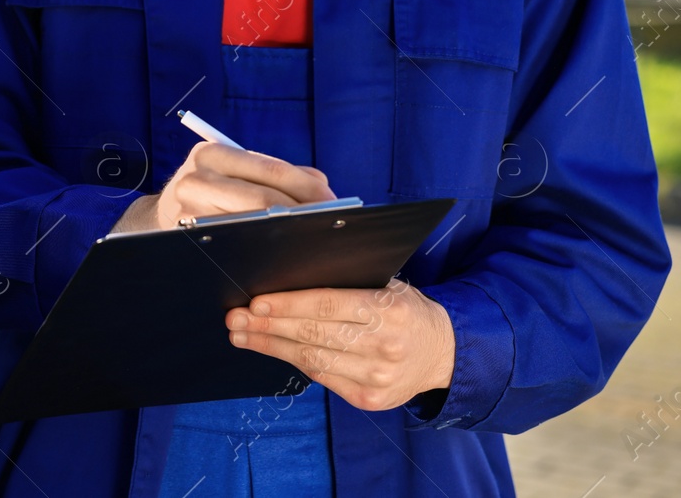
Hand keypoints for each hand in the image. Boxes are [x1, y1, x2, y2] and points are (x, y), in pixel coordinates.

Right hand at [112, 141, 335, 232]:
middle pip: (262, 199)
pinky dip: (264, 249)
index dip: (307, 187)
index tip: (335, 201)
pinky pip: (236, 246)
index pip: (271, 169)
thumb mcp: (236, 169)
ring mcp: (189, 211)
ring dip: (286, 234)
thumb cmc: (213, 190)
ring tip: (312, 239)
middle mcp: (196, 178)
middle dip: (302, 213)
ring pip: (250, 225)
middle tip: (330, 225)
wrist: (159, 216)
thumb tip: (323, 187)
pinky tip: (282, 253)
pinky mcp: (188, 239)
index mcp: (212, 153)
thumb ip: (279, 173)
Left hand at [223, 278, 455, 411]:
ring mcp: (378, 376)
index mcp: (389, 310)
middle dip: (269, 326)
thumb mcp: (388, 287)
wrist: (444, 354)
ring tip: (242, 336)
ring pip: (313, 360)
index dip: (287, 305)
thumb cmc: (405, 311)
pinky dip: (294, 362)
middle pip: (314, 334)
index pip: (327, 305)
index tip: (255, 302)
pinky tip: (272, 349)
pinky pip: (323, 378)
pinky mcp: (371, 400)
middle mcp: (385, 345)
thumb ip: (348, 284)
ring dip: (271, 347)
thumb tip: (288, 280)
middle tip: (235, 319)